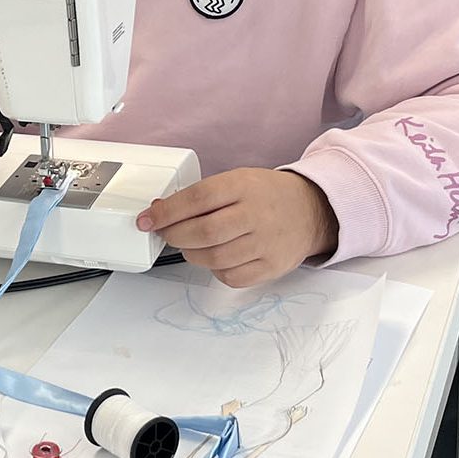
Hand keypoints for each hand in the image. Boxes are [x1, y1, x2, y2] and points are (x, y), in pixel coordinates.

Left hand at [136, 168, 341, 287]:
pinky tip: (216, 258)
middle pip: (203, 232)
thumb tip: (160, 211)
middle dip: (174, 236)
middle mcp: (255, 214)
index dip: (167, 212)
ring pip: (215, 258)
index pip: (197, 198)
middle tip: (166, 234)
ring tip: (191, 246)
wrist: (311, 210)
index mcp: (243, 186)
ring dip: (192, 254)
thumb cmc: (266, 195)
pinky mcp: (272, 266)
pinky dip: (215, 270)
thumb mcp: (237, 180)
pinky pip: (232, 276)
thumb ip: (201, 195)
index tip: (148, 219)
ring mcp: (266, 243)